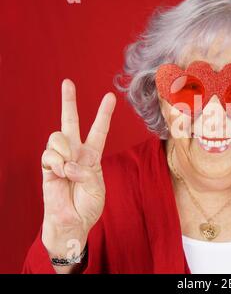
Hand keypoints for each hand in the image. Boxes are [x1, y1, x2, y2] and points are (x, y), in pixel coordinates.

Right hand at [41, 79, 115, 263]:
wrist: (73, 222)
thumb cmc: (88, 206)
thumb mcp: (97, 188)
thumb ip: (85, 172)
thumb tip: (68, 163)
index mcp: (92, 156)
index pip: (98, 131)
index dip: (103, 114)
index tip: (110, 96)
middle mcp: (75, 153)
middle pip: (70, 122)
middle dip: (68, 102)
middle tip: (67, 82)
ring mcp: (60, 159)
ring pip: (57, 136)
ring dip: (65, 150)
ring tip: (68, 168)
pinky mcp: (47, 168)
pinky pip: (49, 154)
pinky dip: (57, 163)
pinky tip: (61, 173)